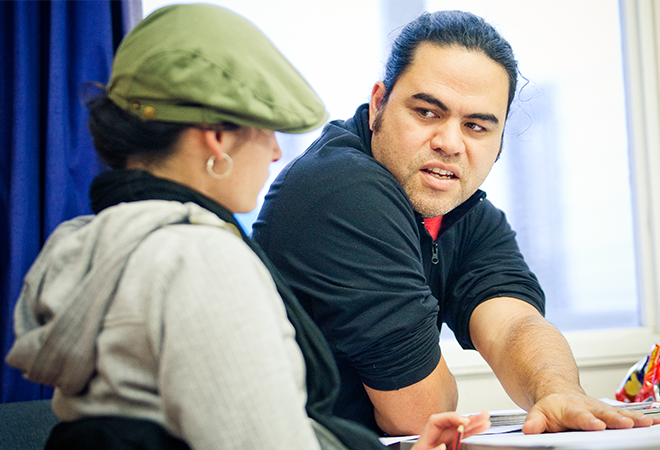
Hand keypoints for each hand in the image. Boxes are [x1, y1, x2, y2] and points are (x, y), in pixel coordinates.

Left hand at [411, 411, 489, 449]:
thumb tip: (441, 446)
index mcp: (423, 444)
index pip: (436, 422)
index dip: (451, 418)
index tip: (464, 422)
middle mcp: (432, 444)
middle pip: (450, 428)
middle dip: (467, 421)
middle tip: (481, 417)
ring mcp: (439, 449)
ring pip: (457, 436)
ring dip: (471, 430)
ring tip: (484, 423)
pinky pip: (457, 445)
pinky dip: (467, 440)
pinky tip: (476, 434)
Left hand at [522, 393, 659, 433]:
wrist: (560, 394)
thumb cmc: (551, 409)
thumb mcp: (539, 414)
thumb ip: (535, 422)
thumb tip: (528, 430)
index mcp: (570, 409)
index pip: (579, 415)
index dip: (588, 420)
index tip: (597, 425)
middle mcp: (588, 407)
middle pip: (603, 413)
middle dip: (615, 419)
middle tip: (626, 424)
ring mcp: (602, 410)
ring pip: (618, 414)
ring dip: (632, 419)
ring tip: (646, 424)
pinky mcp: (612, 413)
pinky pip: (628, 416)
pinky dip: (641, 419)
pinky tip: (654, 423)